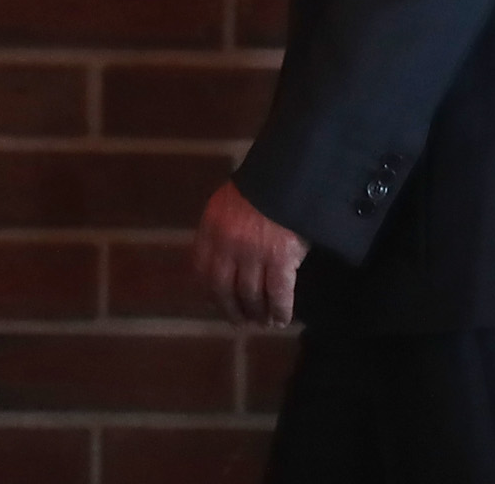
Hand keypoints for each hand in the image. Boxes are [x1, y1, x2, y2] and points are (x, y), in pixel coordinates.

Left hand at [193, 180, 307, 326]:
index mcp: (211, 227)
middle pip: (224, 289)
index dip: (209, 292)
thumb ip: (221, 228)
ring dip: (257, 313)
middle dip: (232, 310)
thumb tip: (222, 260)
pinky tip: (282, 319)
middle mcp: (228, 245)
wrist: (293, 172)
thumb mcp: (230, 201)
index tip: (218, 303)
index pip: (201, 270)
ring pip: (251, 294)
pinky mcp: (281, 259)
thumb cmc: (264, 184)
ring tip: (264, 322)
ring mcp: (254, 253)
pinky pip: (278, 293)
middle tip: (241, 322)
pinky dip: (280, 310)